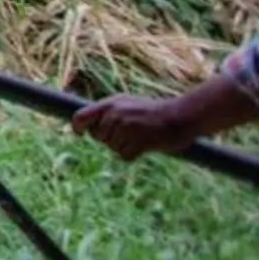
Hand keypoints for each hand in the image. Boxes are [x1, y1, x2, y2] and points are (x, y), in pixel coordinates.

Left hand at [70, 91, 208, 160]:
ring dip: (124, 146)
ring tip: (140, 137)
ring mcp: (126, 129)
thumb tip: (88, 125)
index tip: (79, 133)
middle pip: (98, 136)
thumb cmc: (154, 111)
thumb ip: (108, 112)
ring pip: (112, 147)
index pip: (81, 116)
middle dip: (109, 139)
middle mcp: (115, 115)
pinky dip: (133, 154)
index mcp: (110, 104)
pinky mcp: (138, 142)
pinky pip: (124, 156)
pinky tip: (145, 145)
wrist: (181, 116)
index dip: (77, 127)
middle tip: (128, 134)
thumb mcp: (127, 103)